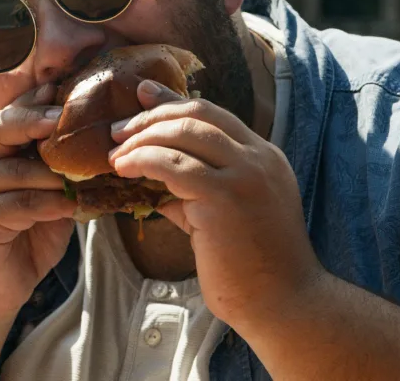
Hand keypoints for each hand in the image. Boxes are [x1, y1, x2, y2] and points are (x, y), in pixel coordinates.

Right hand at [0, 83, 75, 319]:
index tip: (60, 87)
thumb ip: (58, 174)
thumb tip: (99, 148)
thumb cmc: (20, 242)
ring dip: (53, 174)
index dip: (32, 100)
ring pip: (15, 170)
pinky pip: (17, 204)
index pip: (5, 116)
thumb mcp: (44, 200)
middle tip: (64, 117)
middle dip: (34, 118)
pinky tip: (69, 209)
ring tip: (83, 177)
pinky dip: (48, 205)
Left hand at [108, 80, 324, 331]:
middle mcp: (258, 157)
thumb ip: (197, 192)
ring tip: (115, 153)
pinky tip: (124, 168)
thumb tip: (156, 181)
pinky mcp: (223, 197)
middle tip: (118, 130)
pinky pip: (172, 164)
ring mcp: (244, 174)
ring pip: (183, 132)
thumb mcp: (228, 216)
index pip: (214, 114)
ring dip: (141, 138)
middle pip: (197, 114)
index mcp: (264, 157)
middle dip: (151, 116)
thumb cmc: (254, 268)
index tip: (142, 95)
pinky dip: (142, 159)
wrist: (283, 303)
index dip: (173, 102)